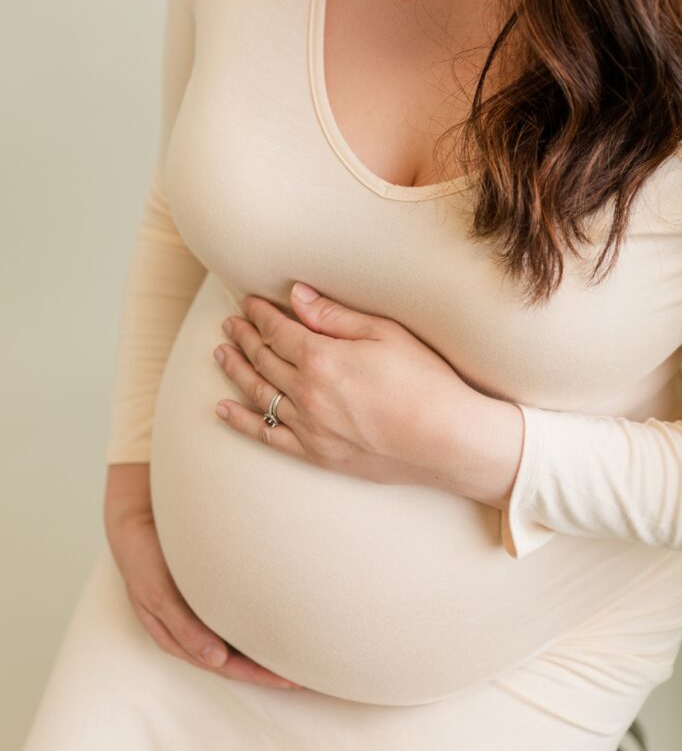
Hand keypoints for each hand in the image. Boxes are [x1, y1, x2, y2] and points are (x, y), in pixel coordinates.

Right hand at [104, 490, 303, 689]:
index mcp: (179, 640)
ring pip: (237, 643)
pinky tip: (277, 625)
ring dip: (264, 651)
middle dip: (268, 671)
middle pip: (236, 661)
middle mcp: (192, 632)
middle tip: (306, 675)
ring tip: (298, 657)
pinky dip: (256, 626)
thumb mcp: (158, 596)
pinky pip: (235, 619)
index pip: (227, 667)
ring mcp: (199, 615)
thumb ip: (185, 629)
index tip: (290, 680)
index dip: (259, 676)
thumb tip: (216, 661)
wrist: (135, 522)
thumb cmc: (145, 562)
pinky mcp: (206, 595)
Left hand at [212, 281, 482, 489]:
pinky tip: (223, 409)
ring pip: (260, 394)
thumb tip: (296, 296)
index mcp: (322, 358)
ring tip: (222, 353)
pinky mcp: (318, 455)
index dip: (261, 314)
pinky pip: (268, 436)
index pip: (278, 331)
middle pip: (264, 359)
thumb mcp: (385, 333)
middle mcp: (307, 393)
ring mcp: (309, 427)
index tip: (250, 302)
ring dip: (237, 370)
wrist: (449, 440)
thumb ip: (334, 316)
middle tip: (231, 323)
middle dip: (245, 337)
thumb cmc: (425, 381)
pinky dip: (242, 421)